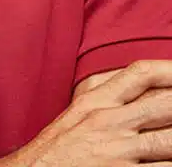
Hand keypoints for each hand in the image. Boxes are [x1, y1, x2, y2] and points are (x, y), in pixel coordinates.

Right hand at [0, 60, 171, 166]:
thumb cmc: (58, 147)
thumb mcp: (77, 112)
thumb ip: (102, 93)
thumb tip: (131, 79)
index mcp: (97, 101)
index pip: (140, 73)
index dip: (169, 68)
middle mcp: (109, 121)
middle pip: (163, 102)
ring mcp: (117, 150)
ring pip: (168, 139)